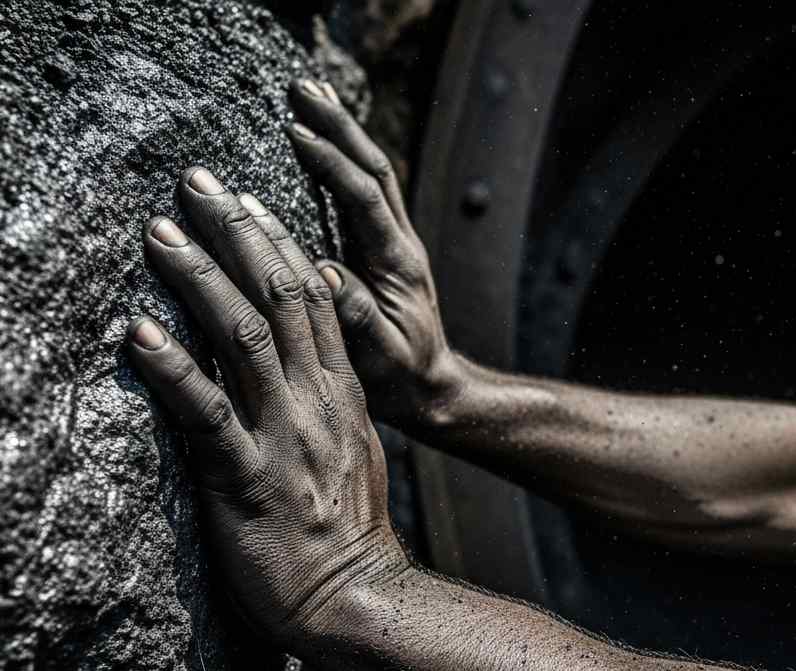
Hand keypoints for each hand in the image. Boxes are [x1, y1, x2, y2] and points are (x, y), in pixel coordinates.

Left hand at [128, 167, 408, 644]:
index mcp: (340, 394)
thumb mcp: (352, 454)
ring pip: (244, 340)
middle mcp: (316, 403)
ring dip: (201, 280)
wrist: (354, 595)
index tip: (246, 200)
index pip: (313, 300)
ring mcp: (283, 438)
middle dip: (238, 234)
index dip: (277, 243)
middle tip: (197, 182)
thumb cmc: (345, 532)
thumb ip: (328, 406)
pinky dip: (173, 369)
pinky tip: (138, 333)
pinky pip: (207, 415)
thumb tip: (303, 371)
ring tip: (160, 233)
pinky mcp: (246, 479)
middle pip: (280, 299)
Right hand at [285, 78, 464, 430]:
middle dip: (339, 126)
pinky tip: (325, 143)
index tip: (295, 132)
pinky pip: (365, 195)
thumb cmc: (402, 377)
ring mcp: (395, 245)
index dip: (332, 162)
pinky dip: (345, 161)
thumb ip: (357, 315)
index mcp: (397, 264)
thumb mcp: (380, 356)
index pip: (364, 198)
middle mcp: (400, 245)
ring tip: (312, 96)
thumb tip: (325, 272)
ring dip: (344, 134)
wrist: (431, 388)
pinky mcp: (385, 252)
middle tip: (301, 89)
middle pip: (373, 169)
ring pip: (373, 175)